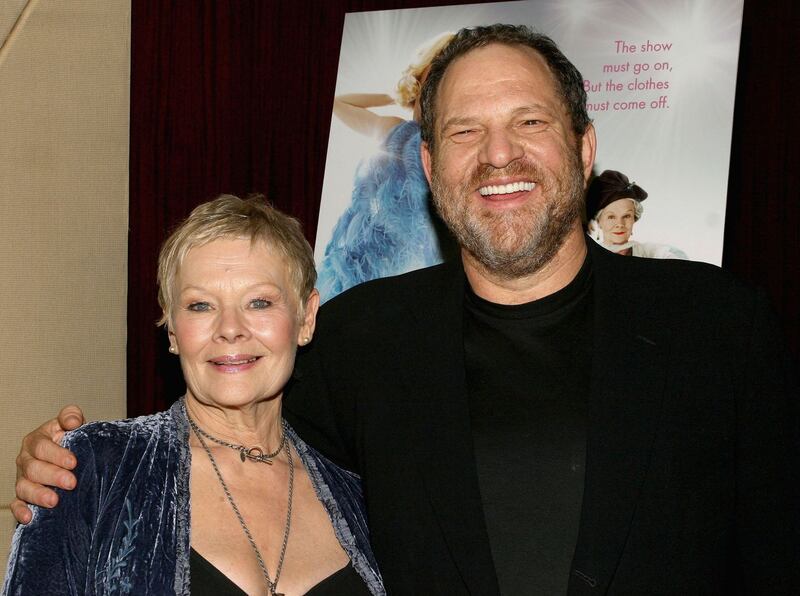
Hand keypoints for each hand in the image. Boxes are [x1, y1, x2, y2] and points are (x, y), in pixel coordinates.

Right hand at [11, 405, 84, 523]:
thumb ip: (71, 416)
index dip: (57, 454)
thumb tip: (72, 421)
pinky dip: (20, 511)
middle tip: (72, 482)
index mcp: (36, 440)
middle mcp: (26, 460)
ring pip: (24, 487)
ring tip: (54, 501)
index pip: (42, 447)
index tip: (74, 462)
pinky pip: (17, 504)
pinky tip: (29, 517)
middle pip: (34, 469)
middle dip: (53, 476)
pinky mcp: (23, 495)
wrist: (70, 455)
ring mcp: (23, 478)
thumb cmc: (70, 437)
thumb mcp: (70, 423)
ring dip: (38, 495)